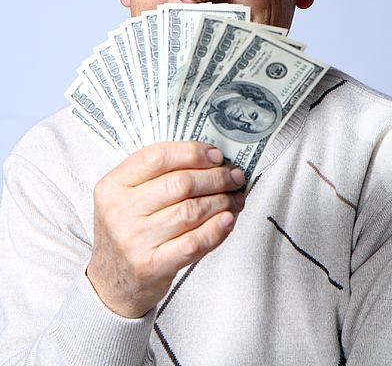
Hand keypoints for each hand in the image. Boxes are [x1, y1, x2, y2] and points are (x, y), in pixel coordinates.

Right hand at [86, 141, 244, 317]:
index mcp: (113, 185)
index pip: (158, 157)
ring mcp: (135, 240)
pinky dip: (217, 229)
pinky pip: (194, 242)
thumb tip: (211, 159)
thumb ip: (159, 174)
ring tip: (234, 198)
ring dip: (221, 201)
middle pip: (180, 183)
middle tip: (233, 177)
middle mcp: (120, 211)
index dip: (193, 153)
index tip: (216, 155)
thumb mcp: (128, 196)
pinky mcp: (151, 266)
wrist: (113, 283)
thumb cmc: (130, 230)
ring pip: (191, 211)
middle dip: (216, 177)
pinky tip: (228, 219)